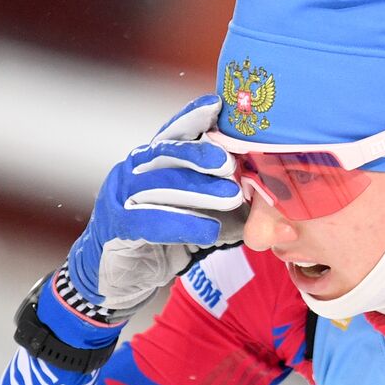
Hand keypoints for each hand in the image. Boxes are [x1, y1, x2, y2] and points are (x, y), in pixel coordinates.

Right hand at [67, 94, 244, 312]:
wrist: (122, 278)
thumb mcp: (199, 213)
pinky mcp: (116, 228)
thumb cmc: (164, 239)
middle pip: (166, 154)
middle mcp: (134, 171)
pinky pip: (147, 222)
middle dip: (199, 154)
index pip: (174, 133)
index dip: (193, 117)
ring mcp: (120, 197)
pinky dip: (180, 224)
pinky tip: (209, 232)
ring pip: (159, 186)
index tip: (218, 106)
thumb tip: (269, 195)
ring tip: (232, 197)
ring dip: (197, 191)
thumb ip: (226, 199)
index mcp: (153, 161)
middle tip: (230, 163)